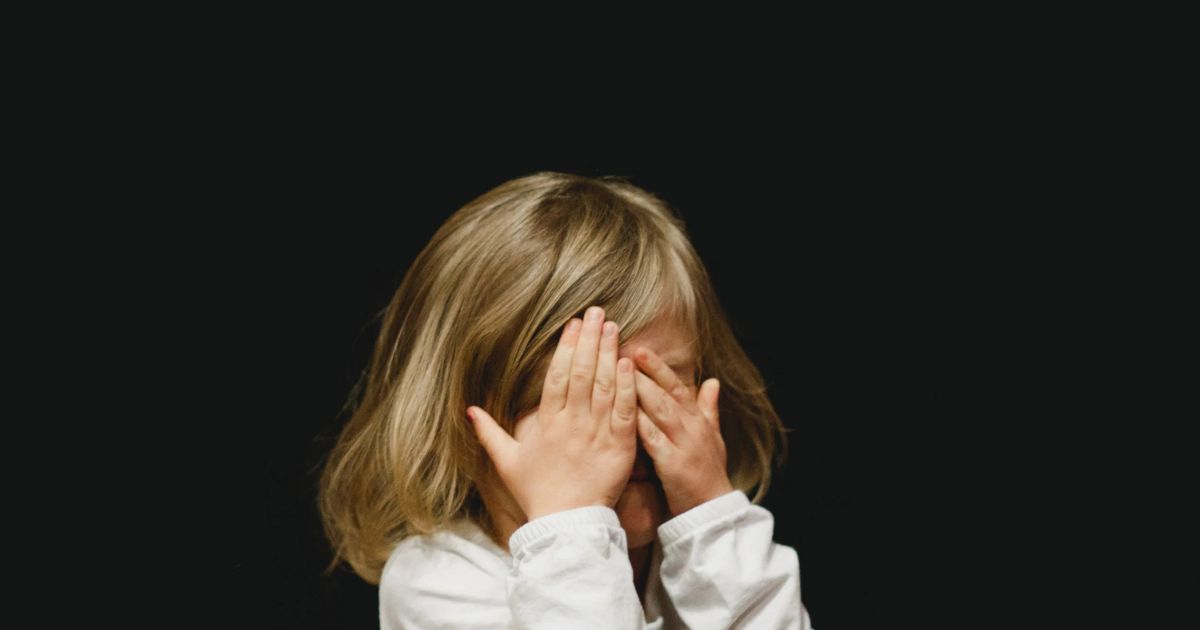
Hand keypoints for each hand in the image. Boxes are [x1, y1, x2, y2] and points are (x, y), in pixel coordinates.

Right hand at [468, 306, 638, 520]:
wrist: (566, 525)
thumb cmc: (537, 494)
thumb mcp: (507, 462)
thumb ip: (490, 433)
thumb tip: (470, 410)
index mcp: (546, 423)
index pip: (557, 376)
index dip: (566, 347)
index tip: (574, 324)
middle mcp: (571, 424)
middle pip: (582, 373)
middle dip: (590, 340)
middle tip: (598, 313)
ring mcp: (596, 434)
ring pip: (604, 386)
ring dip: (609, 354)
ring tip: (614, 328)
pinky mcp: (619, 447)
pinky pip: (624, 411)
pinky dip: (627, 386)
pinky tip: (629, 363)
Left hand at [632, 346, 733, 516]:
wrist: (713, 511)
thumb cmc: (709, 474)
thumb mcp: (713, 438)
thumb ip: (709, 408)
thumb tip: (713, 381)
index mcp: (697, 420)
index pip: (676, 386)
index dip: (658, 367)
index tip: (639, 349)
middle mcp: (692, 427)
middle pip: (666, 393)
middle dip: (644, 371)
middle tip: (622, 351)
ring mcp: (684, 444)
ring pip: (660, 410)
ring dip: (640, 390)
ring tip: (619, 372)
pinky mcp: (673, 464)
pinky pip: (654, 439)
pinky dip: (639, 424)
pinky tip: (622, 413)